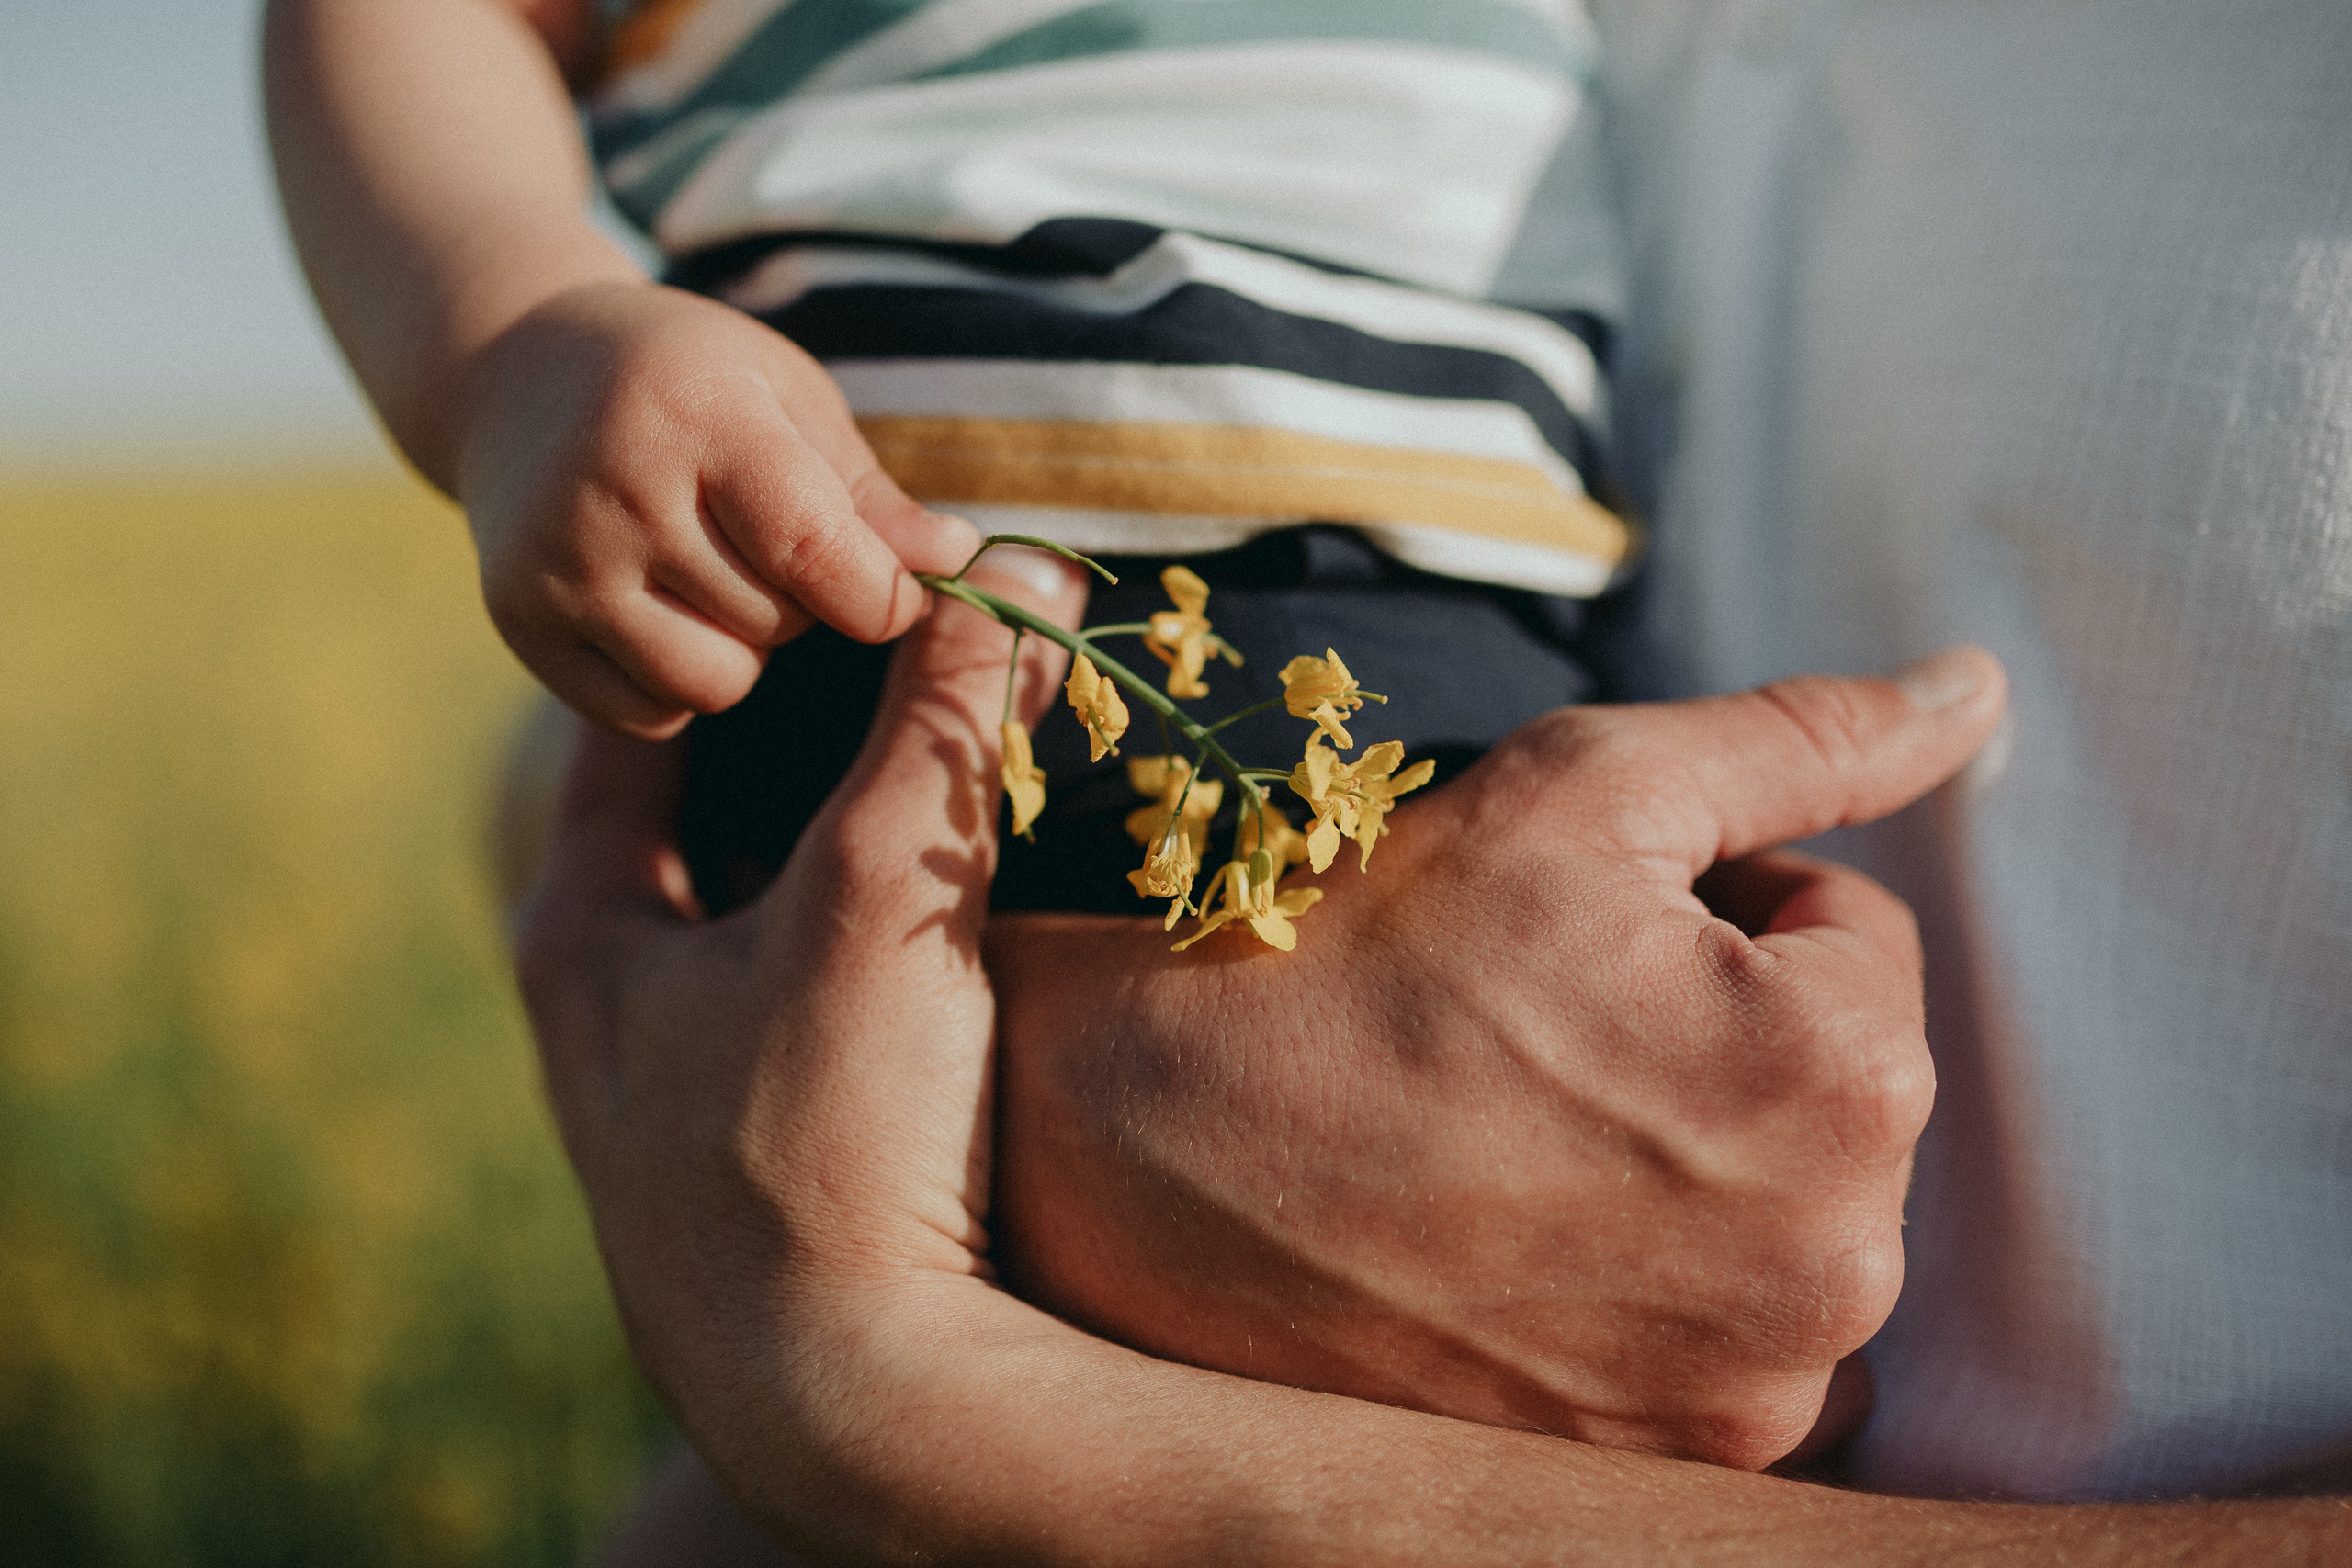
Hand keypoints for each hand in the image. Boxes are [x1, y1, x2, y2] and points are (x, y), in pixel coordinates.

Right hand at [456, 279, 977, 737]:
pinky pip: (648, 713)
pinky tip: (658, 611)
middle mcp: (616, 492)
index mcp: (700, 416)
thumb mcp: (790, 401)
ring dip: (742, 651)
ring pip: (715, 683)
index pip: (817, 554)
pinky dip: (675, 683)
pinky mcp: (521, 624)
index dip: (881, 595)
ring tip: (714, 578)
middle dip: (802, 603)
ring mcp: (559, 565)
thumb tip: (957, 565)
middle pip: (778, 625)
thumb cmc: (692, 384)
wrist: (516, 368)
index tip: (894, 589)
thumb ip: (871, 499)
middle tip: (761, 542)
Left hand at [517, 548, 1085, 1553]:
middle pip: (704, 817)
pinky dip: (862, 953)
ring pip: (755, 919)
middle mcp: (604, 1010)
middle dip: (810, 741)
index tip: (841, 581)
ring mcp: (672, 1098)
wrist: (853, 1403)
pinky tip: (948, 946)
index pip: (645, 714)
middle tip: (917, 666)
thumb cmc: (830, 1140)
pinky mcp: (750, 1167)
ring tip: (948, 782)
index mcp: (583, 926)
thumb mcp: (878, 902)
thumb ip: (941, 730)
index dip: (745, 637)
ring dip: (840, 850)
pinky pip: (799, 1011)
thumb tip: (1019, 574)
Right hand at [987, 648, 2009, 1470]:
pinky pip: (1734, 1339)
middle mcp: (1834, 1270)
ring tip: (1529, 1132)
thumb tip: (1972, 692)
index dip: (1720, 904)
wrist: (1151, 1155)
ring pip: (1791, 1211)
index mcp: (1843, 1082)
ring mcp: (1748, 1393)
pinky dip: (1666, 1286)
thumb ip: (1803, 741)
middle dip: (1727, 1035)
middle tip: (1545, 1026)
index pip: (1859, 936)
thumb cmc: (1362, 950)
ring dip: (1705, 1162)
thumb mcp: (1583, 790)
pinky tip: (1533, 1237)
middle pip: (1837, 1086)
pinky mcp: (1667, 1465)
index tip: (1580, 933)